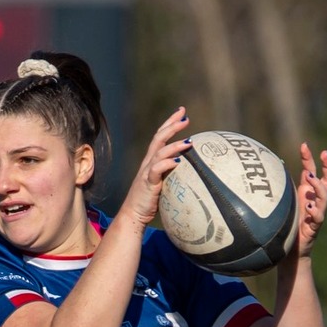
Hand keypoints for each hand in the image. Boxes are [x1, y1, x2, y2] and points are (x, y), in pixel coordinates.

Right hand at [116, 108, 191, 233]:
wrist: (133, 214)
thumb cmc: (150, 201)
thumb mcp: (163, 183)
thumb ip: (173, 173)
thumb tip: (192, 169)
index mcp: (151, 160)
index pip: (160, 136)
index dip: (170, 122)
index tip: (182, 112)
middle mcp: (148, 162)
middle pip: (159, 138)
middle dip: (172, 126)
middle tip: (185, 117)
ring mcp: (147, 172)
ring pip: (160, 152)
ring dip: (174, 145)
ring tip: (188, 141)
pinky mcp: (148, 183)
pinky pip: (156, 170)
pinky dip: (166, 164)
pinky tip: (177, 161)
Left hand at [293, 144, 326, 255]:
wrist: (290, 250)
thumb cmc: (288, 224)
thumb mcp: (285, 201)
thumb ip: (284, 187)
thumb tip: (272, 167)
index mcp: (308, 193)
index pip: (312, 171)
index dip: (309, 158)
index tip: (303, 145)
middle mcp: (315, 201)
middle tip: (324, 154)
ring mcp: (317, 213)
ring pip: (324, 197)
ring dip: (318, 186)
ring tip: (310, 178)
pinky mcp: (314, 227)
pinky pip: (318, 217)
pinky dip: (315, 211)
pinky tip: (309, 207)